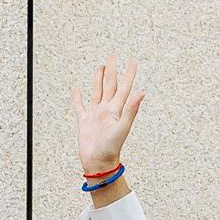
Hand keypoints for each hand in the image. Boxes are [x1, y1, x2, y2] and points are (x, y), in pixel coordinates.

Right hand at [72, 58, 143, 186]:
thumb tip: (142, 93)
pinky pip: (80, 106)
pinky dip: (78, 98)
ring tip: (100, 67)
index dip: (128, 74)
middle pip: (109, 85)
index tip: (132, 62)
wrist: (98, 163)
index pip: (124, 87)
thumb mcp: (123, 127)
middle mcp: (106, 110)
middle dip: (111, 71)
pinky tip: (77, 90)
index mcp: (116, 109)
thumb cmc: (111, 148)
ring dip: (98, 79)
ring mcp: (95, 115)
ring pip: (97, 91)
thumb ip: (131, 110)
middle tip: (112, 56)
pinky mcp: (84, 122)